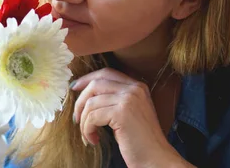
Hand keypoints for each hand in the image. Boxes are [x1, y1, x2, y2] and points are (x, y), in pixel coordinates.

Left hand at [72, 67, 189, 167]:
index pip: (107, 73)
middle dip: (81, 101)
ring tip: (89, 134)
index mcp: (138, 86)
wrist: (155, 156)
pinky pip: (92, 117)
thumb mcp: (130, 112)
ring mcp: (129, 99)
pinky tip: (94, 140)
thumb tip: (87, 94)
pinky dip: (87, 130)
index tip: (75, 89)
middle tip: (76, 118)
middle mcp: (135, 88)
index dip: (87, 79)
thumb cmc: (140, 139)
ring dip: (83, 121)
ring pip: (91, 102)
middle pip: (96, 83)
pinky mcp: (122, 113)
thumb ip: (115, 99)